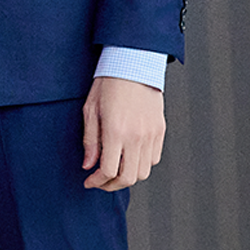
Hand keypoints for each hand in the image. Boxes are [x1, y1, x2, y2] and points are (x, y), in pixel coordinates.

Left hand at [82, 75, 164, 190]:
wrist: (134, 64)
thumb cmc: (109, 83)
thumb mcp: (91, 110)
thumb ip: (90, 141)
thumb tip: (88, 165)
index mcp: (116, 131)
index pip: (108, 171)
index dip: (97, 182)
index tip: (89, 182)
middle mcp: (136, 136)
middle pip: (128, 178)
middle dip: (111, 185)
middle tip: (100, 182)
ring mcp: (151, 134)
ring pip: (143, 172)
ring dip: (127, 176)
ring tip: (115, 170)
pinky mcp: (160, 130)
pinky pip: (153, 158)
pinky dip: (141, 164)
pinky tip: (129, 157)